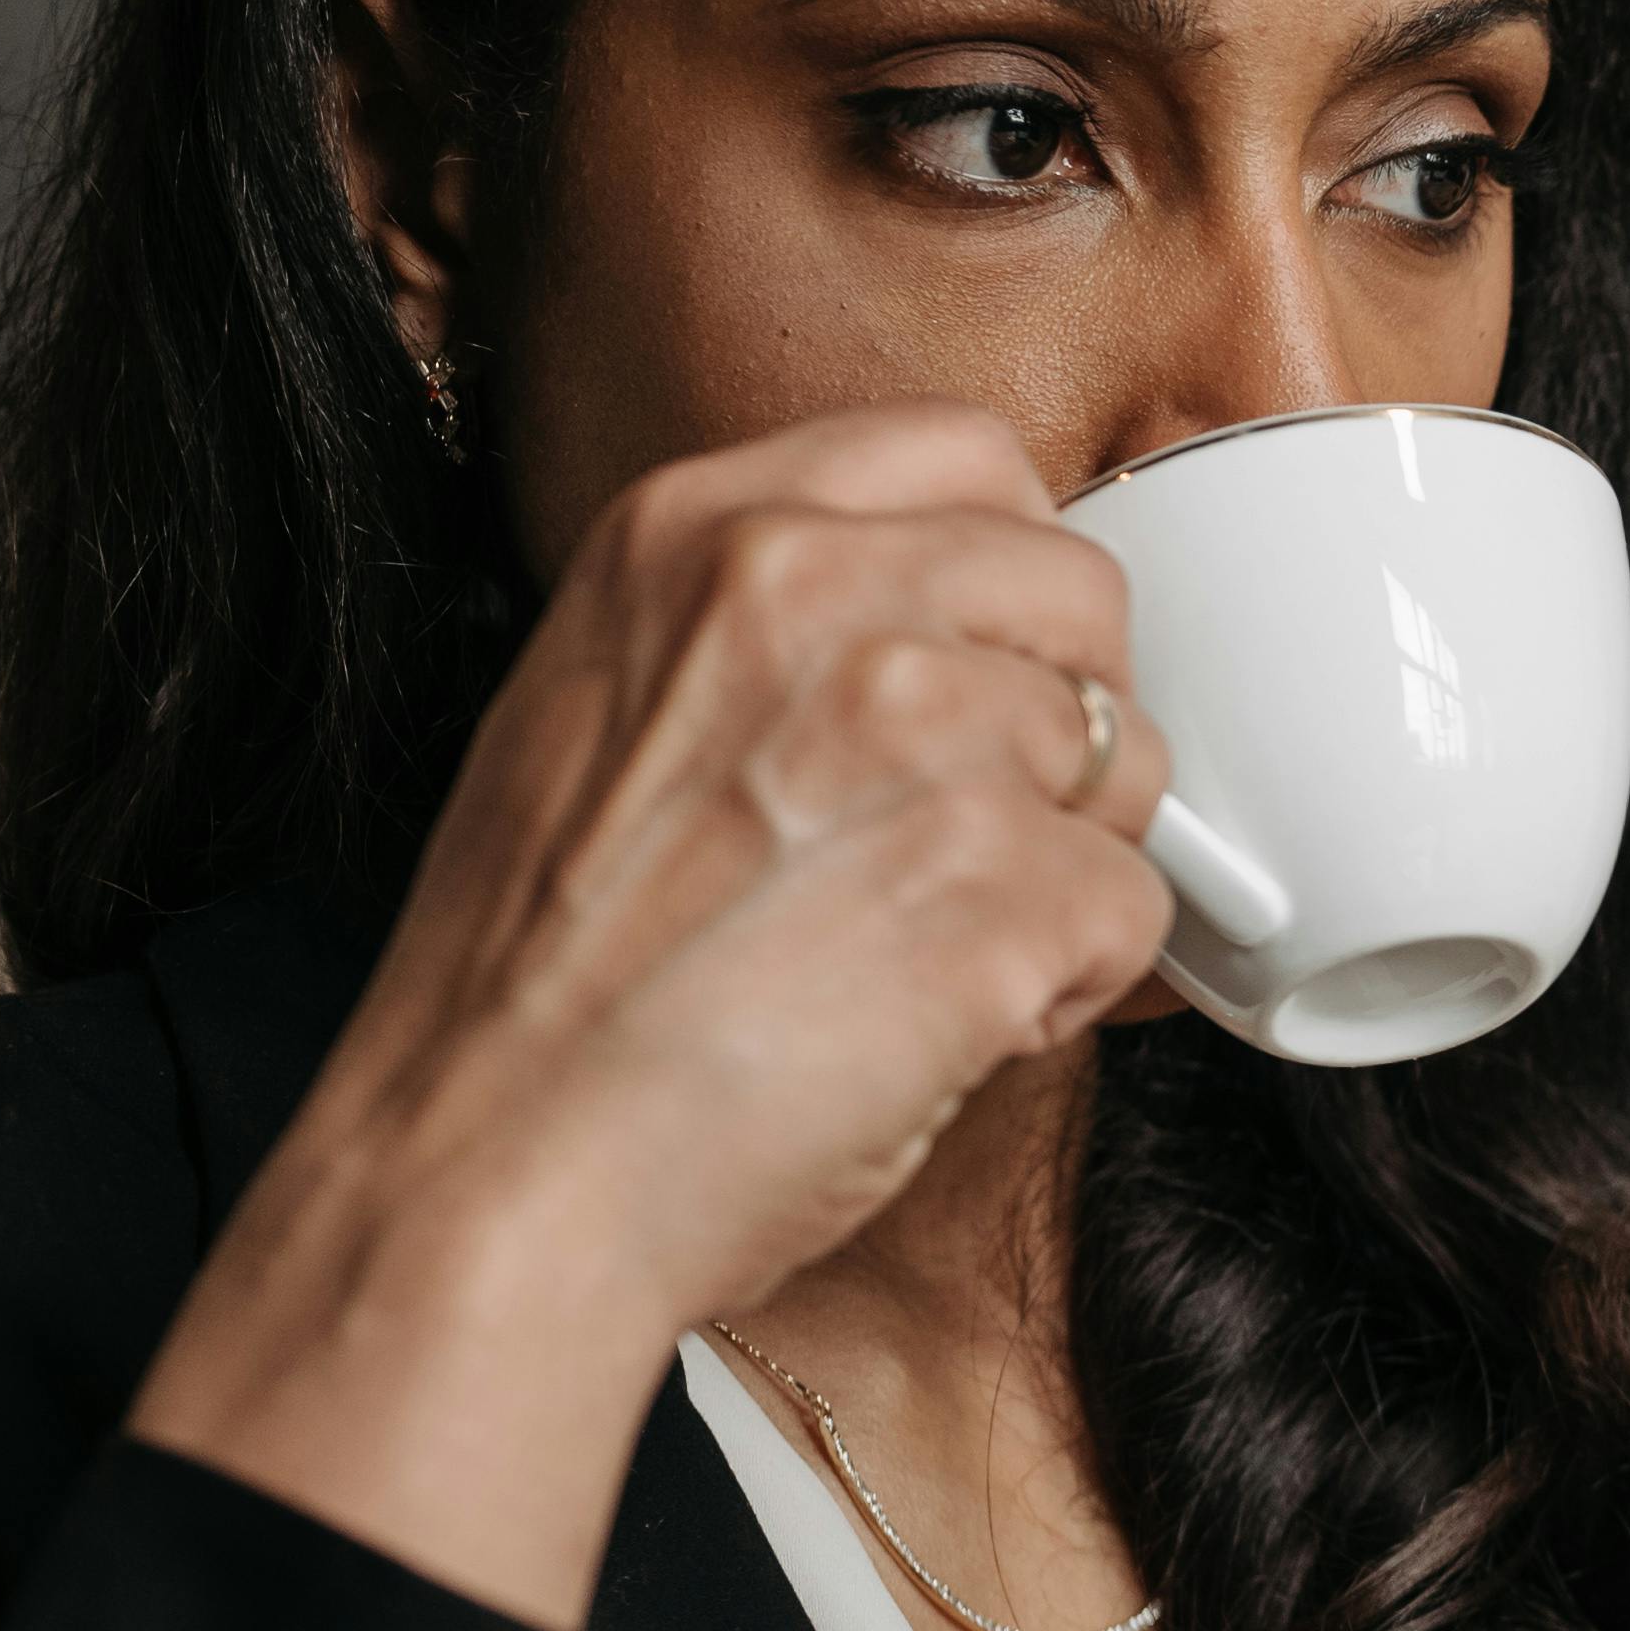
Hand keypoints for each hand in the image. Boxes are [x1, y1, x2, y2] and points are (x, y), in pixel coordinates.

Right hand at [127, 404, 1178, 1630]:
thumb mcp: (608, 705)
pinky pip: (1138, 912)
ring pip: (1131, 763)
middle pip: (1088, 600)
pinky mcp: (999, 881)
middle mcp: (812, 594)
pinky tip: (941, 1025)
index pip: (978, 459)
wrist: (491, 1171)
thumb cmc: (544, 982)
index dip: (1013, 584)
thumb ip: (775, 631)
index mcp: (704, 529)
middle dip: (1064, 726)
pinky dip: (1069, 989)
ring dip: (1063, 868)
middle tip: (961, 836)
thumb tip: (955, 633)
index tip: (982, 672)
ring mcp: (914, 730)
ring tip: (917, 947)